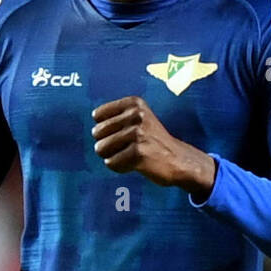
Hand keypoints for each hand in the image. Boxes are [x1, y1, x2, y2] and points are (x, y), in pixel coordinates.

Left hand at [91, 96, 215, 200]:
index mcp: (134, 103)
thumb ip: (116, 117)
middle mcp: (136, 115)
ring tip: (130, 155)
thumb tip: (92, 125)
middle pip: (97, 133)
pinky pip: (111, 163)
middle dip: (106, 144)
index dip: (106, 129)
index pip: (98, 115)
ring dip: (112, 156)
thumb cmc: (152, 140)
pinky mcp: (138, 153)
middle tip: (127, 147)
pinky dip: (119, 167)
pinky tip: (135, 164)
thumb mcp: (139, 118)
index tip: (123, 133)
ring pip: (101, 148)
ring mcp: (137, 133)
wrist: (178, 159)